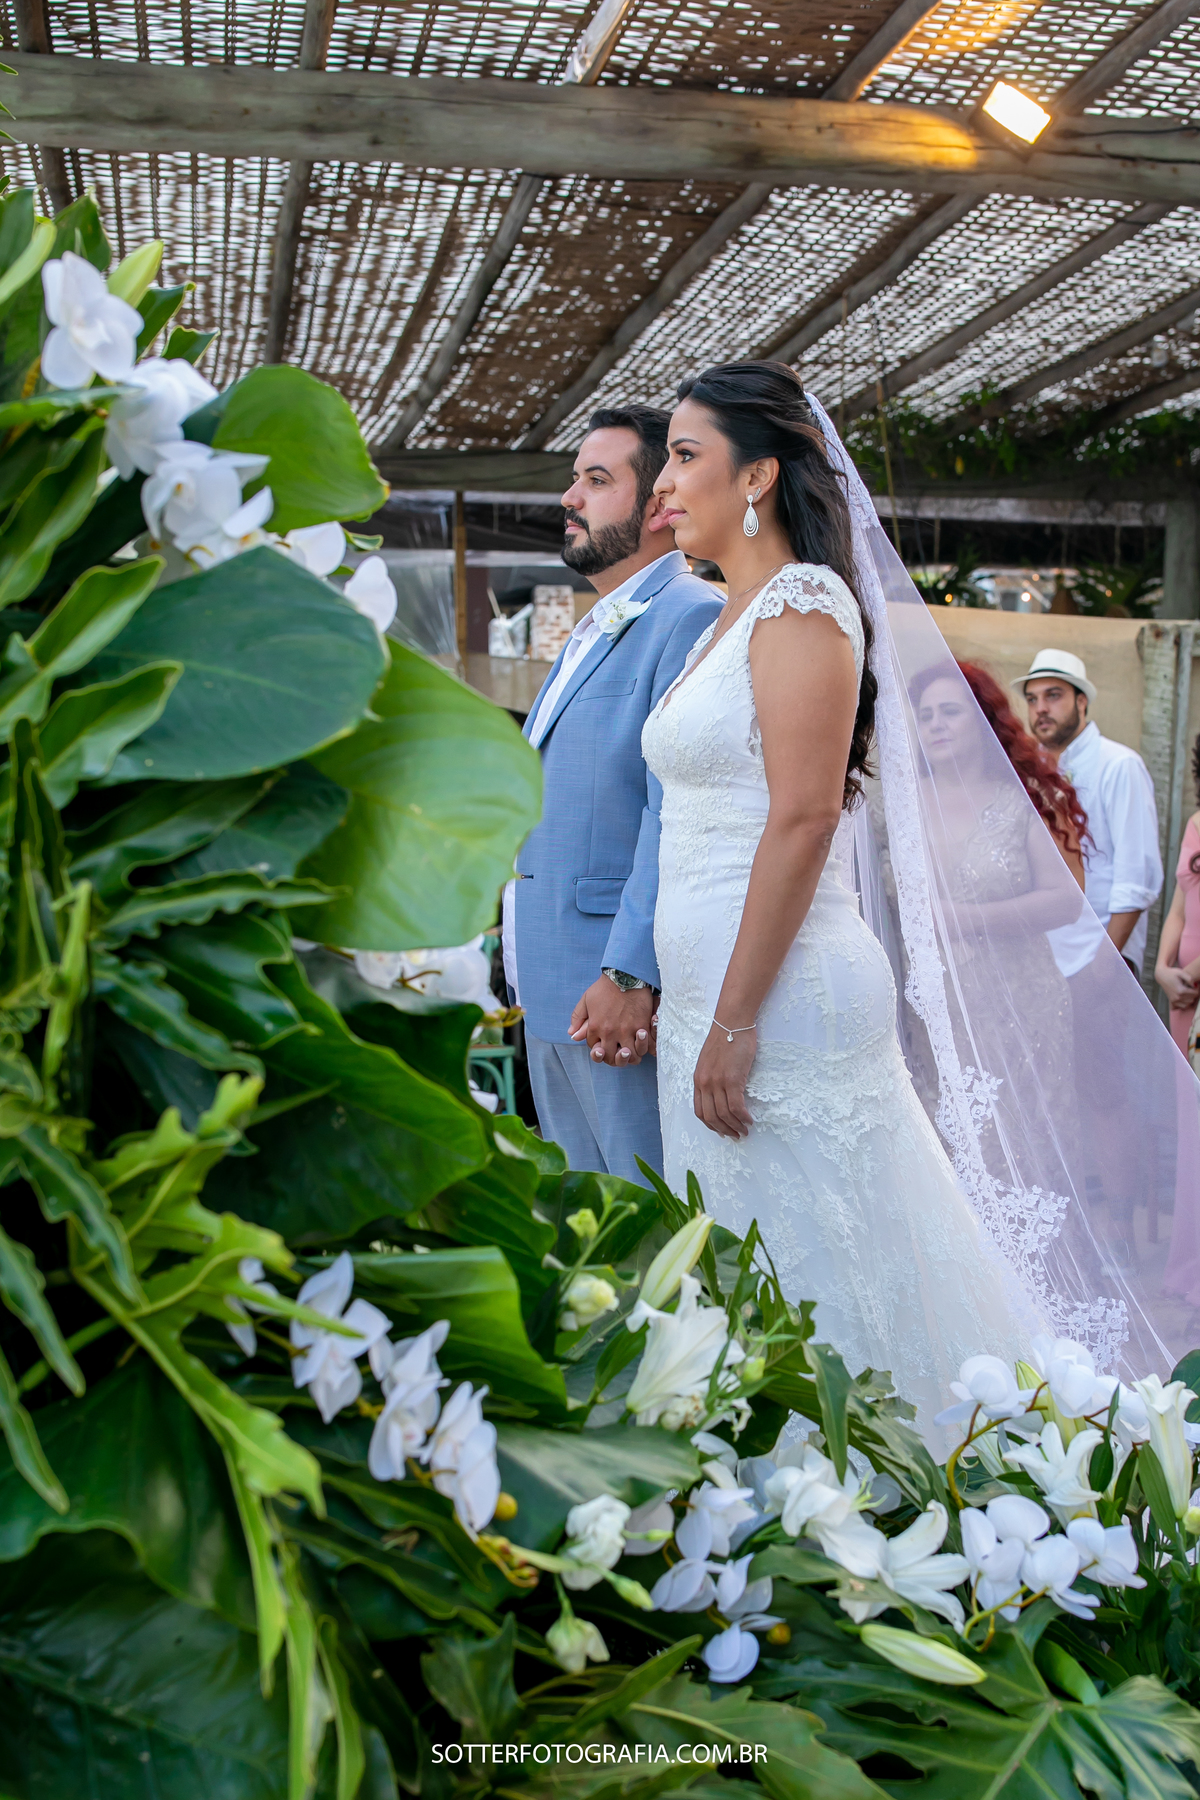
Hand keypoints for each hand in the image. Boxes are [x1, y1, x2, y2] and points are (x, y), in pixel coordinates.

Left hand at [569, 979, 654, 1066]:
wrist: (625, 975)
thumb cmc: (605, 987)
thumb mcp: (586, 1000)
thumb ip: (578, 1018)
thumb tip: (572, 1034)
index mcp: (596, 1028)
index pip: (595, 1049)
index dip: (599, 1048)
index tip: (604, 1044)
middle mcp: (611, 1033)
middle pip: (612, 1058)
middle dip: (614, 1059)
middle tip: (618, 1053)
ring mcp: (627, 1031)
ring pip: (630, 1057)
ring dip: (631, 1057)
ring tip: (632, 1051)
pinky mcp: (642, 1026)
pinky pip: (645, 1047)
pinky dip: (646, 1049)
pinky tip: (645, 1046)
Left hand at [693, 1022, 755, 1138]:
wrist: (732, 1022)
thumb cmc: (725, 1038)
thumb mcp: (711, 1060)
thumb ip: (712, 1076)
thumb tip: (721, 1093)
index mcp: (698, 1079)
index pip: (699, 1110)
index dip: (710, 1125)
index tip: (721, 1131)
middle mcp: (704, 1083)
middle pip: (710, 1117)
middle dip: (723, 1130)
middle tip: (735, 1136)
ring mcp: (717, 1082)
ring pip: (724, 1114)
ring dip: (735, 1127)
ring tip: (745, 1131)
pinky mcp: (732, 1079)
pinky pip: (736, 1107)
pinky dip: (743, 1117)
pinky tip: (749, 1120)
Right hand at [1159, 966, 1199, 1009]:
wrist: (1161, 976)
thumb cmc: (1172, 973)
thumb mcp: (1181, 972)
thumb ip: (1190, 978)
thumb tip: (1195, 986)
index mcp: (1181, 990)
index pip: (1195, 993)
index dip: (1197, 988)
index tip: (1195, 985)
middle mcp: (1177, 997)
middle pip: (1192, 999)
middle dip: (1194, 994)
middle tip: (1192, 988)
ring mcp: (1174, 1000)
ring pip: (1188, 1003)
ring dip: (1190, 998)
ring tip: (1188, 992)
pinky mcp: (1172, 1001)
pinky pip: (1182, 1006)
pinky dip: (1185, 1003)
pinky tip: (1185, 997)